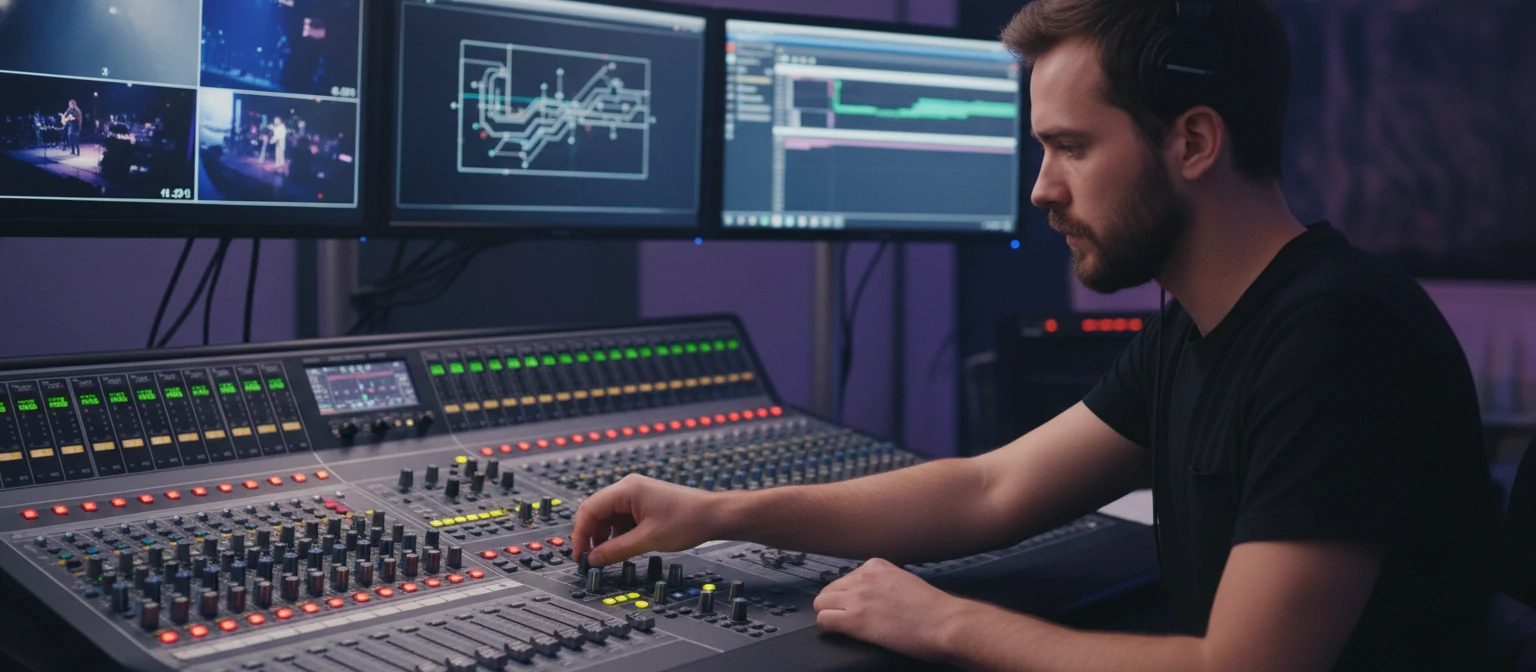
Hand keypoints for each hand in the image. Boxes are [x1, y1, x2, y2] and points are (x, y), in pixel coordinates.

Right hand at [571, 474, 725, 566]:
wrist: (714, 515)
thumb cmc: (687, 520)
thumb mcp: (647, 540)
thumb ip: (616, 550)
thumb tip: (593, 560)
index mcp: (626, 490)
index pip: (589, 509)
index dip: (579, 534)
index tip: (578, 556)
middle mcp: (628, 488)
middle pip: (596, 511)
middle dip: (589, 536)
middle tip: (588, 560)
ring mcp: (636, 495)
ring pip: (608, 517)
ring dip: (603, 537)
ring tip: (605, 558)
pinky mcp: (644, 504)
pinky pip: (621, 519)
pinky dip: (617, 534)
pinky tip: (621, 548)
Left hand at [813, 558, 972, 661]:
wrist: (944, 623)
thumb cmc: (933, 608)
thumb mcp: (904, 581)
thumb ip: (884, 583)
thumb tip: (873, 596)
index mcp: (875, 565)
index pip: (845, 578)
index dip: (848, 595)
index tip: (857, 606)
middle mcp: (863, 576)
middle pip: (829, 589)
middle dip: (835, 604)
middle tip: (847, 619)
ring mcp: (857, 597)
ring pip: (821, 603)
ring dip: (829, 615)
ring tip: (843, 627)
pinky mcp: (855, 620)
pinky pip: (824, 620)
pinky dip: (828, 628)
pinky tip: (839, 633)